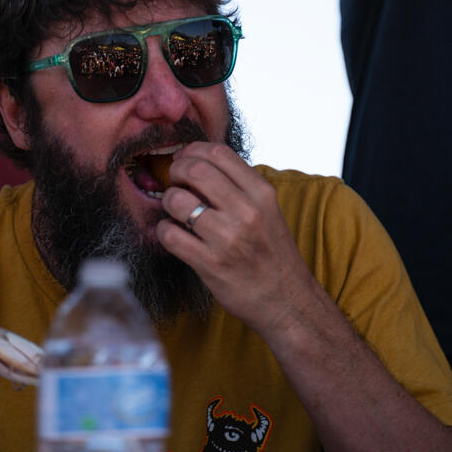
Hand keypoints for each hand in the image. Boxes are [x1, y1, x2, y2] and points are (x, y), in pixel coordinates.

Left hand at [157, 143, 312, 334]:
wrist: (286, 301)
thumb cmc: (272, 253)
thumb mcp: (268, 211)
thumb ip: (240, 187)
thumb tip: (200, 164)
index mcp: (261, 193)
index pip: (218, 153)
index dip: (193, 150)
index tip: (185, 159)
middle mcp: (247, 211)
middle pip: (195, 170)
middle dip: (176, 171)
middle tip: (173, 181)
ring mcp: (228, 238)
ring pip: (178, 201)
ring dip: (168, 201)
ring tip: (175, 210)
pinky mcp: (210, 264)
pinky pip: (170, 235)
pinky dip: (164, 230)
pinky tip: (173, 233)